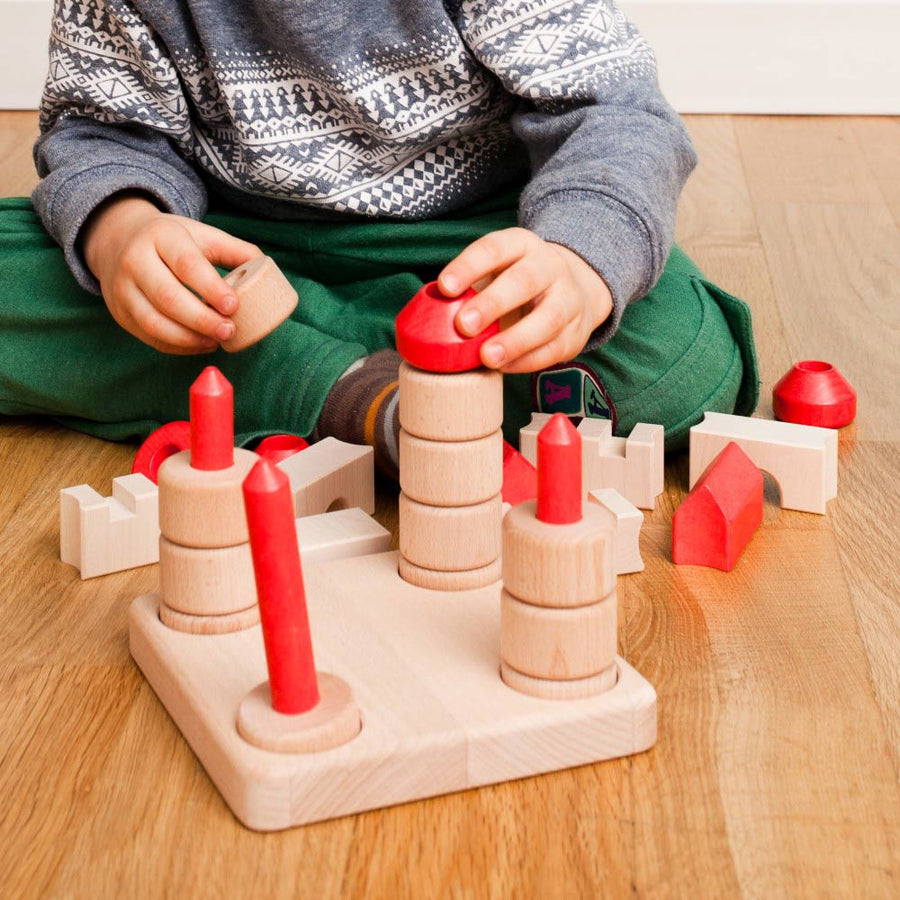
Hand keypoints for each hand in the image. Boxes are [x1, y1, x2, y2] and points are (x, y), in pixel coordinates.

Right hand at [83, 194, 261, 354]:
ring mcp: (122, 289)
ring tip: (216, 341)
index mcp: (161, 236)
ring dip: (189, 339)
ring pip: (154, 322)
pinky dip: (178, 347)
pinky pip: (149, 337)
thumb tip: (268, 271)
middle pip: (168, 298)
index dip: (211, 288)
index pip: (187, 265)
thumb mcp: (202, 234)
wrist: (119, 240)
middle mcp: (135, 260)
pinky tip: (200, 345)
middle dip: (202, 320)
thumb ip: (236, 251)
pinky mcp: (120, 313)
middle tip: (229, 331)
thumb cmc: (173, 241)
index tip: (233, 306)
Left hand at [438, 227, 612, 372]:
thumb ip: (468, 289)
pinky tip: (504, 367)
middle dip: (492, 304)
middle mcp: (549, 267)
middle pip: (524, 281)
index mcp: (522, 245)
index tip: (445, 288)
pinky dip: (527, 360)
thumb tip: (428, 315)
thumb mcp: (496, 271)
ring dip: (515, 340)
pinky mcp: (577, 332)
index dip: (469, 267)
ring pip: (547, 319)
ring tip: (486, 357)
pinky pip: (554, 349)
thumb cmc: (517, 283)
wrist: (575, 290)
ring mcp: (568, 299)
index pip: (494, 249)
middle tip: (463, 325)